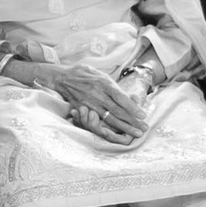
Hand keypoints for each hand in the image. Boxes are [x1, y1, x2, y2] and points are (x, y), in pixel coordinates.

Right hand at [22, 60, 147, 143]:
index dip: (132, 107)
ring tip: (135, 133)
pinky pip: (98, 120)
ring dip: (124, 127)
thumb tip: (128, 96)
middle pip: (117, 111)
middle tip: (144, 128)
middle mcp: (97, 95)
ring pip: (109, 118)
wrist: (61, 77)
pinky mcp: (83, 109)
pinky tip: (118, 132)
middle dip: (132, 121)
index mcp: (103, 83)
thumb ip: (113, 85)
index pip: (120, 98)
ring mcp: (89, 104)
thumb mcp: (100, 74)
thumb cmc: (83, 73)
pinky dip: (109, 127)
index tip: (143, 115)